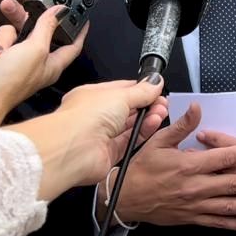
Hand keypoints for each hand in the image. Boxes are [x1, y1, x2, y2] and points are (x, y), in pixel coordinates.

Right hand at [0, 6, 85, 124]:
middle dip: (20, 18)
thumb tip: (59, 11)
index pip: (72, 44)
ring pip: (8, 31)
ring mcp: (10, 58)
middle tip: (10, 5)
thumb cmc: (11, 81)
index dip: (78, 29)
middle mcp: (32, 60)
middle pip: (33, 29)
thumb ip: (48, 27)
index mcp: (51, 62)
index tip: (81, 15)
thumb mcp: (36, 49)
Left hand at [7, 77, 166, 200]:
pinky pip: (130, 142)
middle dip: (147, 104)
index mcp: (92, 96)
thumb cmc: (84, 117)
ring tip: (161, 112)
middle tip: (162, 102)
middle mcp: (95, 116)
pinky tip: (153, 125)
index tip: (157, 88)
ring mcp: (101, 136)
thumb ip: (142, 90)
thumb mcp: (120, 95)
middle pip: (127, 109)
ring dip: (147, 118)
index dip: (141, 89)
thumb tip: (155, 81)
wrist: (73, 150)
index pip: (121, 90)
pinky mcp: (108, 154)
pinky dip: (143, 133)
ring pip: (130, 126)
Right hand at [112, 104, 235, 230]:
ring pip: (230, 206)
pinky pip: (218, 222)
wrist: (123, 198)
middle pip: (234, 184)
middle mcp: (195, 186)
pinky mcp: (191, 218)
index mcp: (189, 165)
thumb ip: (182, 126)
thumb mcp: (158, 141)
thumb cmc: (141, 168)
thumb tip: (198, 108)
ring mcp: (195, 205)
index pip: (225, 158)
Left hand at [195, 132, 235, 221]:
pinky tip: (207, 202)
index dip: (219, 140)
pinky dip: (224, 205)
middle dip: (208, 162)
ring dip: (211, 183)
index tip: (202, 134)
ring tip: (193, 177)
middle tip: (188, 155)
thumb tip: (233, 141)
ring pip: (232, 191)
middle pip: (231, 168)